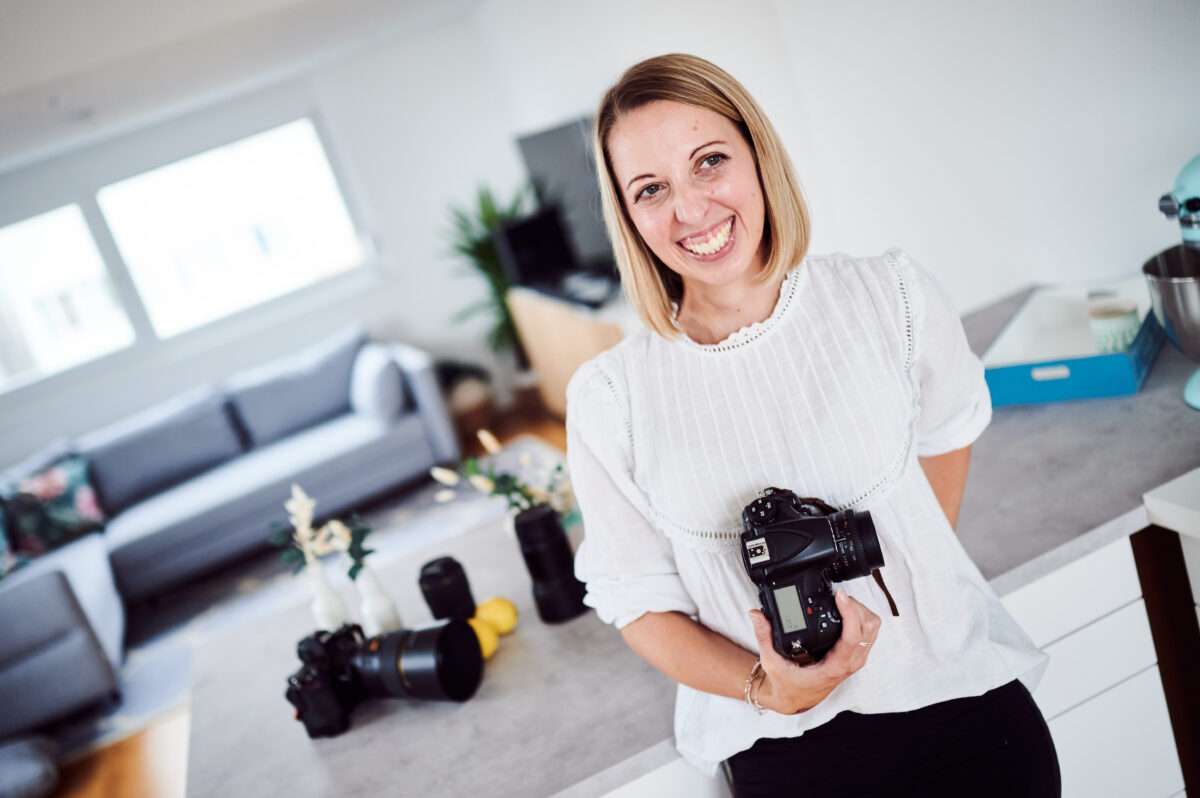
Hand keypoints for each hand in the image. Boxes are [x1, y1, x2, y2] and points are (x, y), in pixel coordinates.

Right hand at [749, 589, 880, 714]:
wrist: (794, 699)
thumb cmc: (787, 684)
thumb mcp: (771, 661)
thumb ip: (763, 635)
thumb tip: (756, 614)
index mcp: (833, 667)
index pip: (852, 637)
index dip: (849, 613)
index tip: (839, 596)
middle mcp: (849, 664)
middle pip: (869, 628)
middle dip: (856, 608)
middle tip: (838, 598)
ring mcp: (855, 661)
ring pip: (873, 629)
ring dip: (861, 612)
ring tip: (842, 602)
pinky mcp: (856, 657)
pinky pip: (869, 634)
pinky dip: (861, 619)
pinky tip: (846, 613)